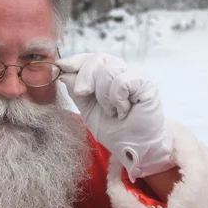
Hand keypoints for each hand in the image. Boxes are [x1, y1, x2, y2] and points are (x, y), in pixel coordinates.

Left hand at [58, 53, 174, 181]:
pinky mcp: (147, 83)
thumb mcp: (87, 110)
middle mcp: (122, 71)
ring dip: (103, 96)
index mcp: (106, 75)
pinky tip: (123, 111)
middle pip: (98, 59)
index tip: (61, 65)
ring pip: (109, 71)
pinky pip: (122, 81)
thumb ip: (76, 91)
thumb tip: (63, 73)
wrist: (133, 148)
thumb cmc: (113, 130)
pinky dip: (117, 99)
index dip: (76, 60)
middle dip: (85, 76)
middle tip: (82, 93)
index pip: (90, 58)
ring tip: (112, 112)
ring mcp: (135, 75)